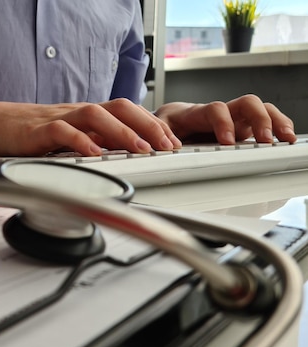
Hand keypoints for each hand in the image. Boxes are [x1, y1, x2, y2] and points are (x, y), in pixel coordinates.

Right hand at [0, 99, 181, 156]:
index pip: (126, 111)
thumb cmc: (31, 133)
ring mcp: (57, 119)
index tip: (172, 142)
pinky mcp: (37, 131)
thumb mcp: (69, 137)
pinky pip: (61, 132)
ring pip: (95, 115)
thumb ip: (93, 142)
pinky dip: (80, 141)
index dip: (152, 123)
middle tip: (167, 145)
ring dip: (122, 132)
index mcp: (86, 115)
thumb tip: (123, 156)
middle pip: (118, 107)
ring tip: (141, 149)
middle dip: (147, 124)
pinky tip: (94, 154)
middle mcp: (76, 113)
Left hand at [154, 94, 295, 144]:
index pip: (215, 109)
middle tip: (265, 140)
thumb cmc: (166, 124)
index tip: (227, 142)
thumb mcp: (157, 127)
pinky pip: (266, 123)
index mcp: (199, 112)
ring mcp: (235, 120)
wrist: (170, 122)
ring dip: (276, 122)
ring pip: (261, 111)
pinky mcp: (243, 129)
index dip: (223, 123)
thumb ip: (160, 132)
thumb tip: (170, 145)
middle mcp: (222, 113)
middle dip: (259, 119)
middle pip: (247, 104)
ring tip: (286, 138)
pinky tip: (286, 140)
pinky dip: (278, 129)